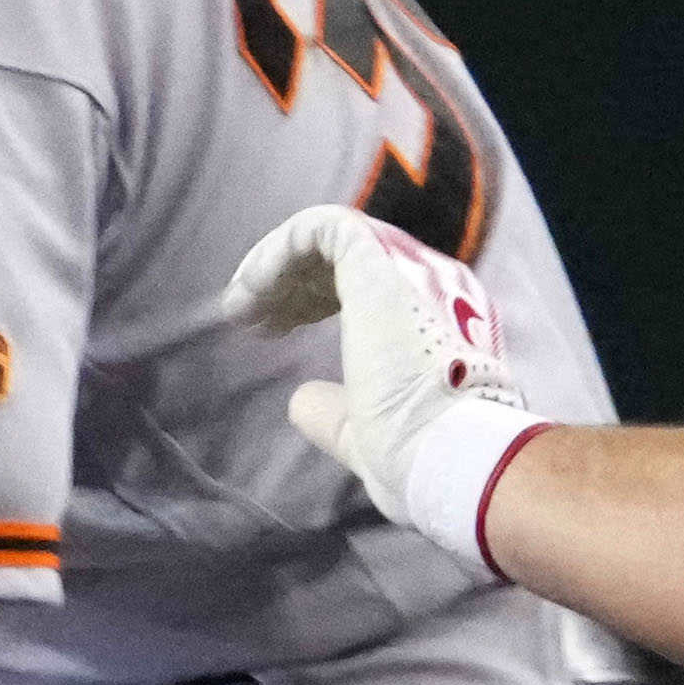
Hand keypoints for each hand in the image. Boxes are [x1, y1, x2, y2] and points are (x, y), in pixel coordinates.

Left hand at [224, 204, 527, 555]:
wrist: (446, 453)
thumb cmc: (419, 457)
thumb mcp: (367, 434)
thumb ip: (336, 411)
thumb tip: (302, 399)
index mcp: (437, 320)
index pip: (369, 288)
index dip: (312, 303)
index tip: (271, 334)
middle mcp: (431, 286)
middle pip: (348, 261)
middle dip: (291, 286)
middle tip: (248, 320)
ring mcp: (408, 268)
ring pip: (332, 238)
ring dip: (276, 269)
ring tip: (237, 308)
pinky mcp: (377, 258)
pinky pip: (320, 227)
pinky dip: (276, 252)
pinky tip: (249, 293)